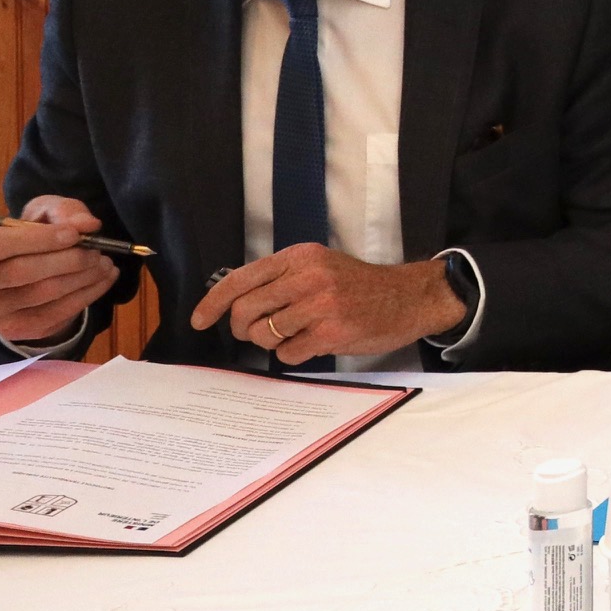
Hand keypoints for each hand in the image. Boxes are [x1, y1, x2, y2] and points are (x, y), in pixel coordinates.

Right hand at [0, 196, 116, 343]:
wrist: (23, 269)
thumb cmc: (30, 236)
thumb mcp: (42, 213)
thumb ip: (63, 212)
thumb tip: (88, 225)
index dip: (37, 240)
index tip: (74, 235)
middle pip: (18, 273)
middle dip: (65, 260)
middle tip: (96, 251)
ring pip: (40, 294)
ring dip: (81, 278)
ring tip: (105, 263)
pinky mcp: (13, 330)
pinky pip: (55, 314)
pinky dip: (87, 295)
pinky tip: (104, 279)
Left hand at [191, 245, 463, 362]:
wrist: (409, 297)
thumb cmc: (360, 286)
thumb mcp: (320, 266)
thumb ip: (282, 278)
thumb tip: (234, 303)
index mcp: (300, 257)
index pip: (241, 279)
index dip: (213, 303)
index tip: (200, 320)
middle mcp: (308, 276)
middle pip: (245, 311)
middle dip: (244, 328)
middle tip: (257, 332)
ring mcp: (320, 304)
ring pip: (263, 334)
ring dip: (271, 342)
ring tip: (295, 334)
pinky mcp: (332, 331)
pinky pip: (288, 353)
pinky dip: (294, 354)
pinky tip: (313, 343)